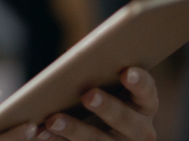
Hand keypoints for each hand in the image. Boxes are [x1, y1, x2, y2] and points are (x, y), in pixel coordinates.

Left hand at [34, 67, 157, 140]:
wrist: (100, 122)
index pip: (147, 93)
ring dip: (74, 129)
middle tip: (88, 95)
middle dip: (107, 107)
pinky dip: (56, 139)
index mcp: (144, 105)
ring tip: (52, 120)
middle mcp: (138, 130)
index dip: (139, 83)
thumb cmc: (105, 90)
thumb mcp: (109, 82)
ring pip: (97, 140)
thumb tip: (75, 56)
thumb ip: (101, 69)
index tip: (127, 72)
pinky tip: (40, 131)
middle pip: (125, 120)